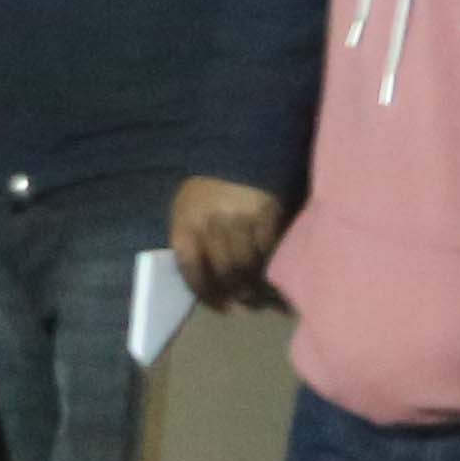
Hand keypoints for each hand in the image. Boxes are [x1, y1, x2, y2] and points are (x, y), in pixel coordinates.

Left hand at [168, 176, 289, 310]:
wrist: (233, 153)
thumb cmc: (205, 190)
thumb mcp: (185, 213)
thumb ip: (190, 243)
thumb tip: (204, 283)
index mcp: (185, 225)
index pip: (192, 272)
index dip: (207, 295)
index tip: (221, 307)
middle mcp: (210, 225)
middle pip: (225, 273)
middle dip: (236, 294)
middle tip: (245, 305)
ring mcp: (240, 219)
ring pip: (249, 265)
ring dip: (256, 285)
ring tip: (261, 295)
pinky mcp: (266, 213)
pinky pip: (269, 249)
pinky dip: (272, 266)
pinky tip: (274, 273)